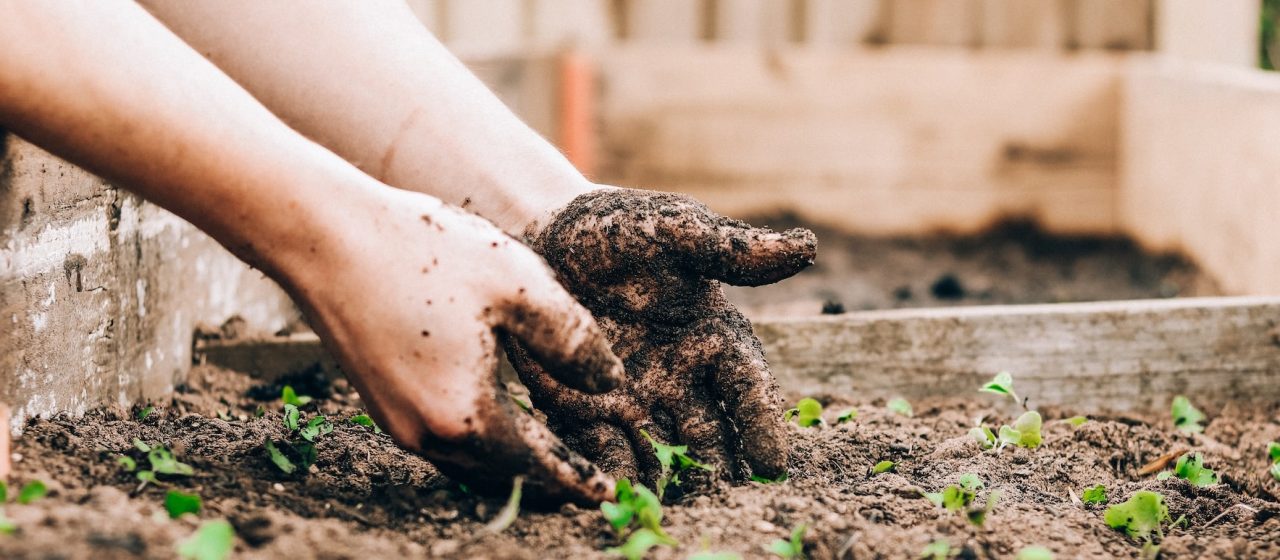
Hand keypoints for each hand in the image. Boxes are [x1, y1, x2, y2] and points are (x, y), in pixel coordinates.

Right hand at [280, 188, 624, 503]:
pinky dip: (479, 444)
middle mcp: (427, 434)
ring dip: (511, 466)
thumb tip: (610, 383)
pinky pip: (442, 442)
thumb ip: (573, 341)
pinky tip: (497, 419)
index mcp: (468, 415)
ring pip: (469, 464)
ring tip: (549, 455)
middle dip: (546, 482)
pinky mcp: (380, 402)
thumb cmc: (425, 252)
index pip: (539, 465)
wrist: (325, 237)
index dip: (578, 479)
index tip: (609, 493)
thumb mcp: (520, 285)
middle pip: (502, 476)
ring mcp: (397, 422)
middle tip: (585, 480)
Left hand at [506, 187, 815, 486]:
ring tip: (675, 507)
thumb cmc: (619, 227)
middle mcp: (681, 377)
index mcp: (713, 337)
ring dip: (671, 479)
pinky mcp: (585, 408)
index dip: (761, 424)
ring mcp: (634, 398)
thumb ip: (731, 249)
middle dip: (719, 467)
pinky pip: (604, 448)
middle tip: (727, 500)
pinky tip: (616, 493)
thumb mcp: (674, 229)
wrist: (542, 232)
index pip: (747, 388)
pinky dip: (613, 472)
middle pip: (710, 433)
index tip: (772, 463)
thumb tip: (806, 248)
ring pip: (662, 451)